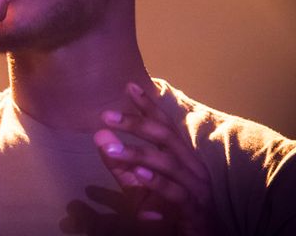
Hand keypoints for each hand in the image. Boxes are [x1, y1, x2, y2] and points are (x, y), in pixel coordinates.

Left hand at [94, 83, 221, 234]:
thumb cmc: (168, 208)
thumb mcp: (138, 184)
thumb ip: (120, 163)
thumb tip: (100, 137)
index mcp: (181, 155)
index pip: (164, 125)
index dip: (148, 105)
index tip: (128, 86)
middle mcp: (192, 165)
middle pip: (165, 136)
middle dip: (136, 123)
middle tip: (106, 115)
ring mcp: (196, 187)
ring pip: (168, 163)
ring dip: (137, 154)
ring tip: (111, 148)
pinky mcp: (193, 209)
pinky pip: (175, 193)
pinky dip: (156, 183)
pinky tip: (138, 174)